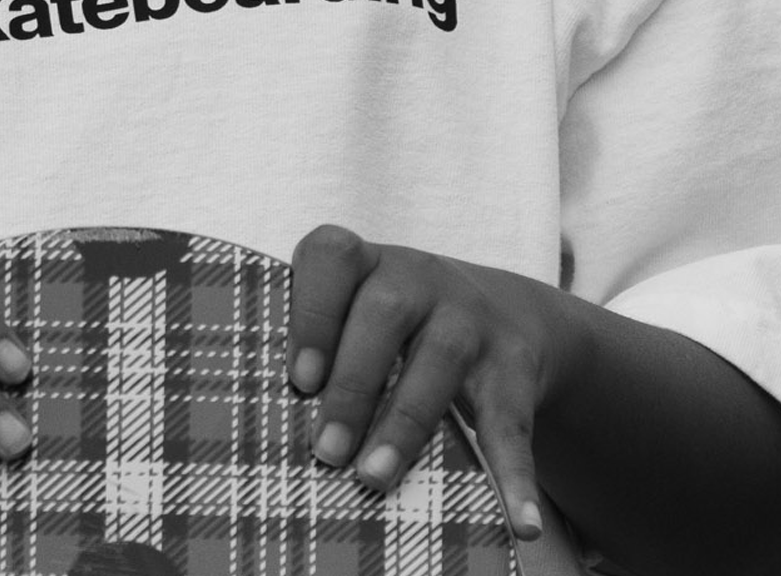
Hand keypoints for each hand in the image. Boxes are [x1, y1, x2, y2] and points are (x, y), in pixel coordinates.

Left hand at [287, 225, 565, 545]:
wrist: (504, 313)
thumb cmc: (394, 330)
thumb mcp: (358, 315)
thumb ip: (318, 355)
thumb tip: (260, 435)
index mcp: (367, 264)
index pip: (332, 256)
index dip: (313, 312)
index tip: (299, 378)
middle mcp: (419, 277)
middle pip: (385, 310)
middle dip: (352, 383)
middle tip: (325, 451)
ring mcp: (470, 317)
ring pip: (441, 358)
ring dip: (405, 422)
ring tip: (373, 477)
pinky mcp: (513, 366)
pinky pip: (512, 419)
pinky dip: (514, 474)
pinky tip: (520, 523)